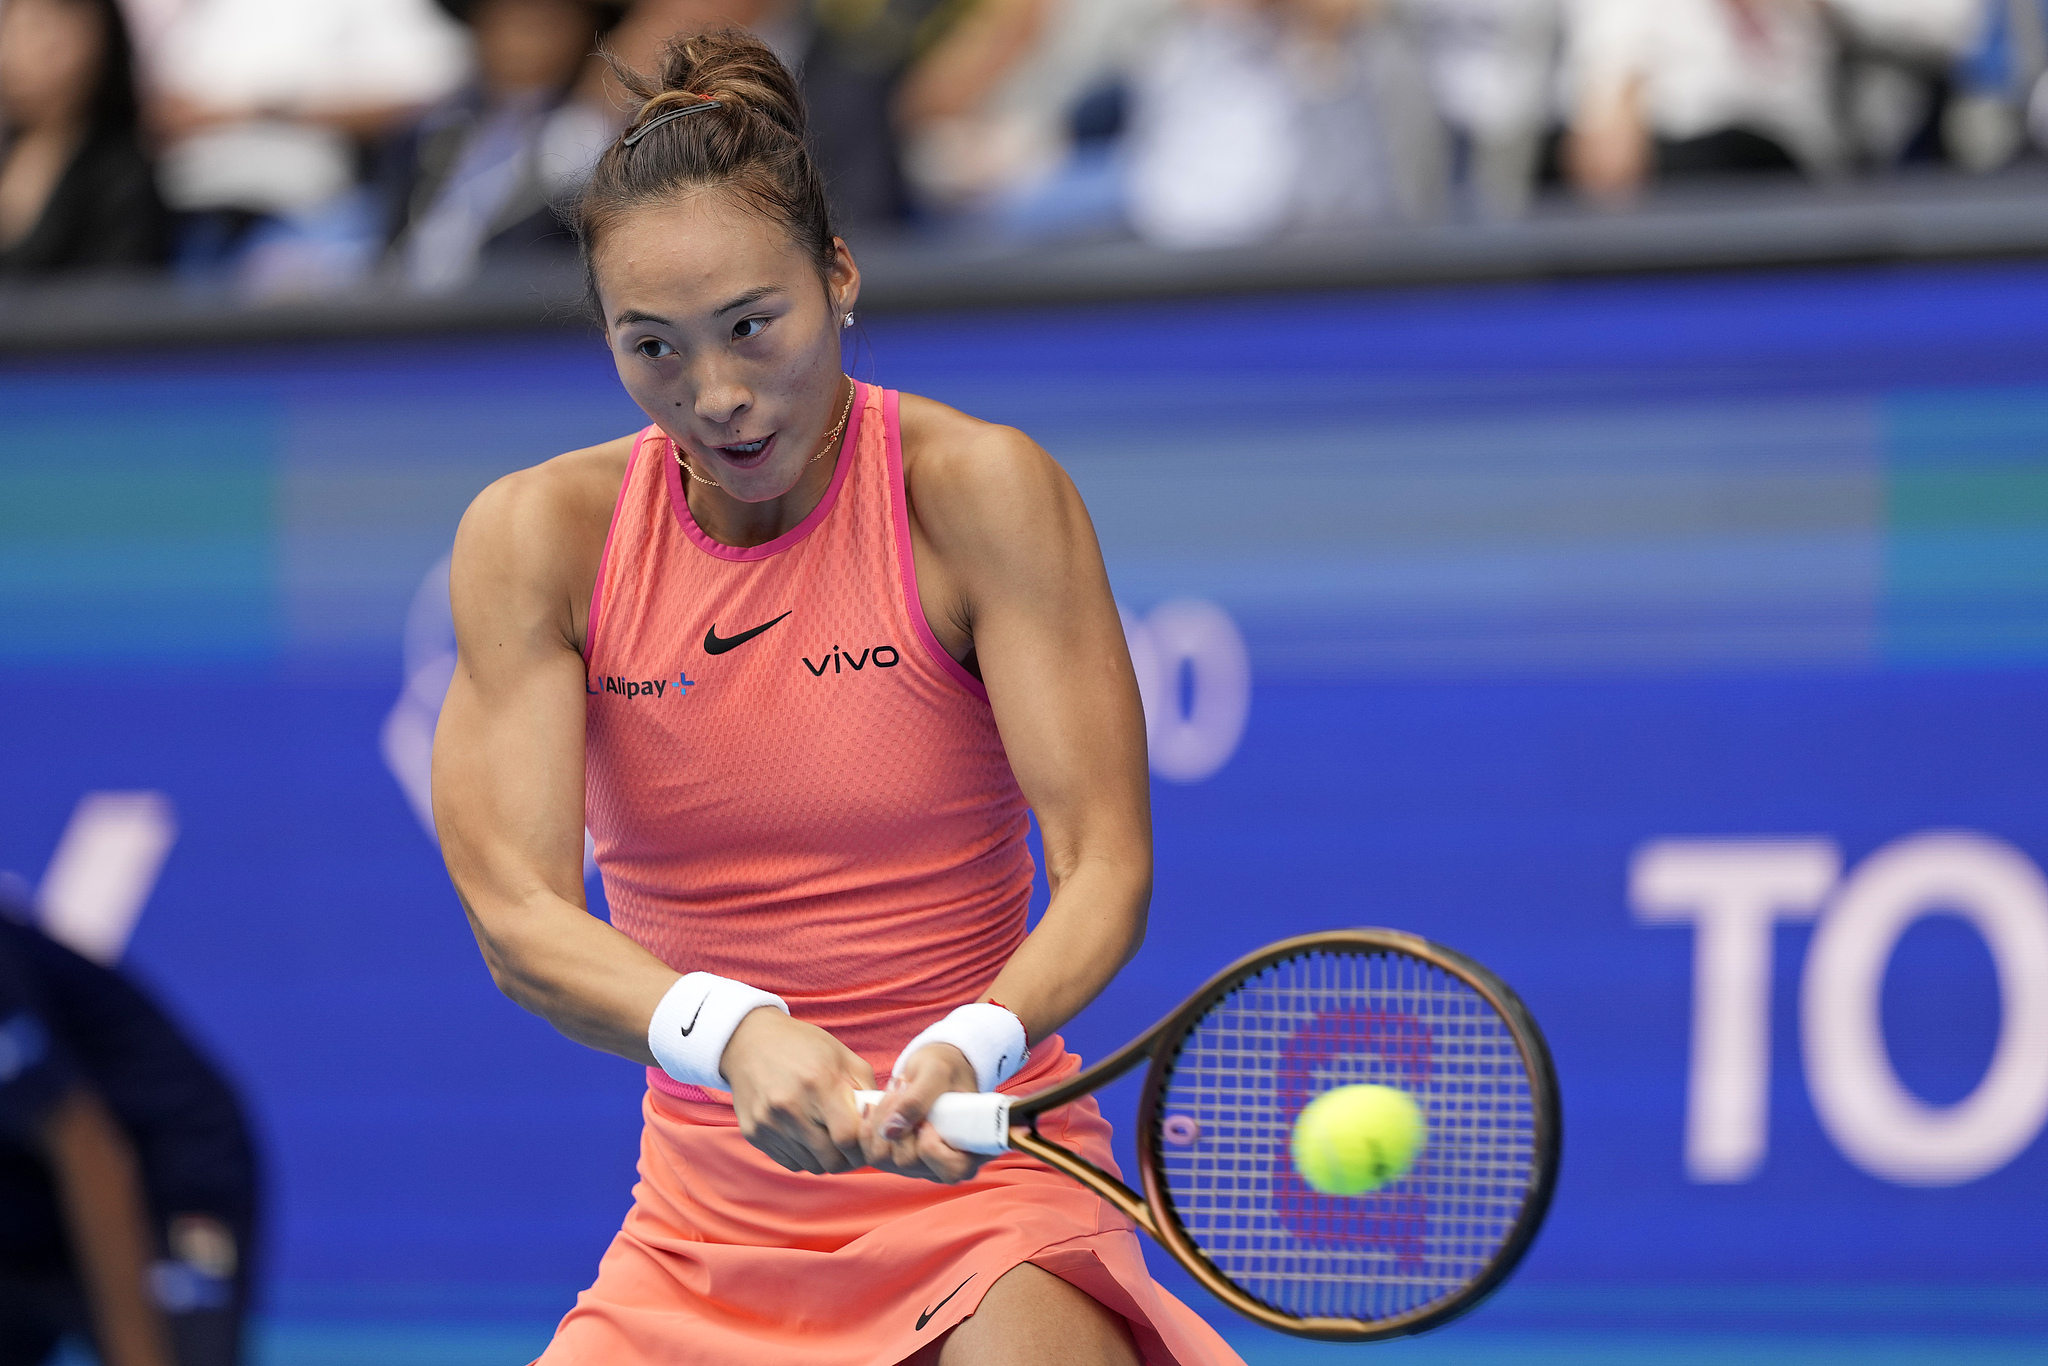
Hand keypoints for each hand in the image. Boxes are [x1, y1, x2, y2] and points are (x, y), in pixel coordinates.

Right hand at [721, 1009, 875, 1173]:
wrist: (750, 1041)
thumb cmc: (803, 1046)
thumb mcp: (842, 1056)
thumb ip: (866, 1089)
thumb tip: (882, 1122)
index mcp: (818, 1083)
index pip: (848, 1138)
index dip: (863, 1146)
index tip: (866, 1142)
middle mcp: (790, 1106)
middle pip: (830, 1160)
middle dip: (847, 1159)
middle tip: (852, 1148)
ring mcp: (769, 1123)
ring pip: (811, 1165)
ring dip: (825, 1158)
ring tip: (829, 1139)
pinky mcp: (754, 1133)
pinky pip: (790, 1162)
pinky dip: (804, 1157)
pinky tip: (807, 1136)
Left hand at [859, 1043, 992, 1183]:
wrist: (936, 1068)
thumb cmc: (946, 1068)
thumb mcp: (937, 1072)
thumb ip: (917, 1100)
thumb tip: (890, 1131)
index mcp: (972, 1151)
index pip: (953, 1170)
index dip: (932, 1145)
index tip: (928, 1118)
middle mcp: (946, 1165)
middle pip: (909, 1163)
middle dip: (899, 1122)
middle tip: (905, 1089)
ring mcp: (919, 1165)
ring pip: (883, 1159)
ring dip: (880, 1121)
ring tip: (895, 1094)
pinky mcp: (896, 1158)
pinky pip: (870, 1152)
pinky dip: (868, 1126)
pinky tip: (877, 1105)